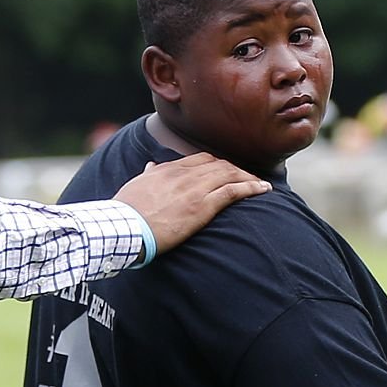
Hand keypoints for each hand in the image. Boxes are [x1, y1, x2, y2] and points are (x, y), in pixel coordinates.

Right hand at [114, 152, 270, 253]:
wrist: (123, 227)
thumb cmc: (126, 212)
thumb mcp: (136, 186)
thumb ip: (148, 175)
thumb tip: (151, 166)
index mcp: (168, 169)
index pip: (201, 159)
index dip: (219, 164)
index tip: (229, 172)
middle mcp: (184, 174)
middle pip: (219, 164)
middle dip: (238, 170)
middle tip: (250, 179)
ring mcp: (194, 189)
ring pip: (230, 174)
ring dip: (249, 178)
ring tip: (262, 185)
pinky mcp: (202, 206)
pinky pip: (233, 191)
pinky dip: (251, 187)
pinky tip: (263, 189)